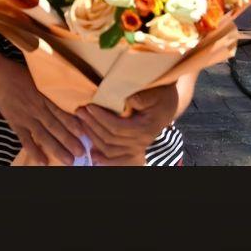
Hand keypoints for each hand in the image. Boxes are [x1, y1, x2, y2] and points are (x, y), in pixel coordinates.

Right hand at [0, 61, 87, 166]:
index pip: (61, 112)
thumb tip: (71, 93)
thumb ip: (53, 88)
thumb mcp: (41, 77)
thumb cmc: (21, 75)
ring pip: (43, 135)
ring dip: (56, 148)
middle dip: (69, 140)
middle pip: (55, 126)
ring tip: (68, 160)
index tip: (84, 134)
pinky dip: (34, 151)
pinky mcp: (16, 124)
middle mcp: (37, 109)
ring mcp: (26, 118)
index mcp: (45, 97)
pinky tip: (43, 161)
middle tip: (81, 152)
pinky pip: (25, 140)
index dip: (73, 123)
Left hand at [78, 74, 195, 166]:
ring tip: (82, 122)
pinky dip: (104, 157)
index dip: (101, 118)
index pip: (117, 127)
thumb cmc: (162, 94)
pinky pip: (117, 158)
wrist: (170, 103)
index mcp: (145, 128)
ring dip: (93, 137)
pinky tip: (92, 152)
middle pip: (110, 139)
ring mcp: (137, 147)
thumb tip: (126, 100)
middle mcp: (141, 141)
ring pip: (110, 149)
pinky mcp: (133, 148)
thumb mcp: (155, 92)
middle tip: (79, 111)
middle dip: (92, 125)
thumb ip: (141, 97)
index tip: (89, 106)